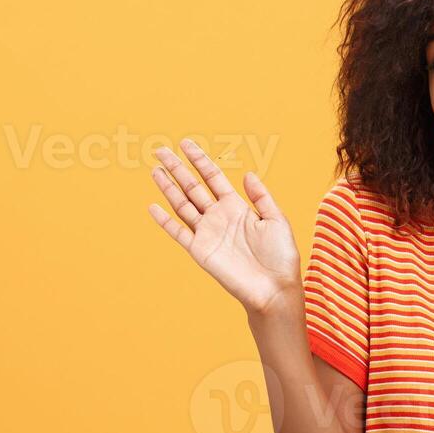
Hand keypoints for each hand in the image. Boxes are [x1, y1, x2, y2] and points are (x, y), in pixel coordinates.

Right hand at [144, 138, 300, 315]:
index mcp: (237, 207)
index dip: (199, 160)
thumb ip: (261, 196)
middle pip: (193, 187)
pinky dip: (165, 221)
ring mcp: (207, 233)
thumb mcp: (276, 220)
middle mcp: (219, 217)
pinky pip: (178, 232)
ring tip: (155, 170)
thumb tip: (247, 174)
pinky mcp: (200, 251)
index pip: (213, 177)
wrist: (274, 289)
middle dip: (177, 168)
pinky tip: (153, 206)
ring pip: (183, 204)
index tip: (186, 143)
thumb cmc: (280, 258)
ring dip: (168, 187)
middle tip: (161, 150)